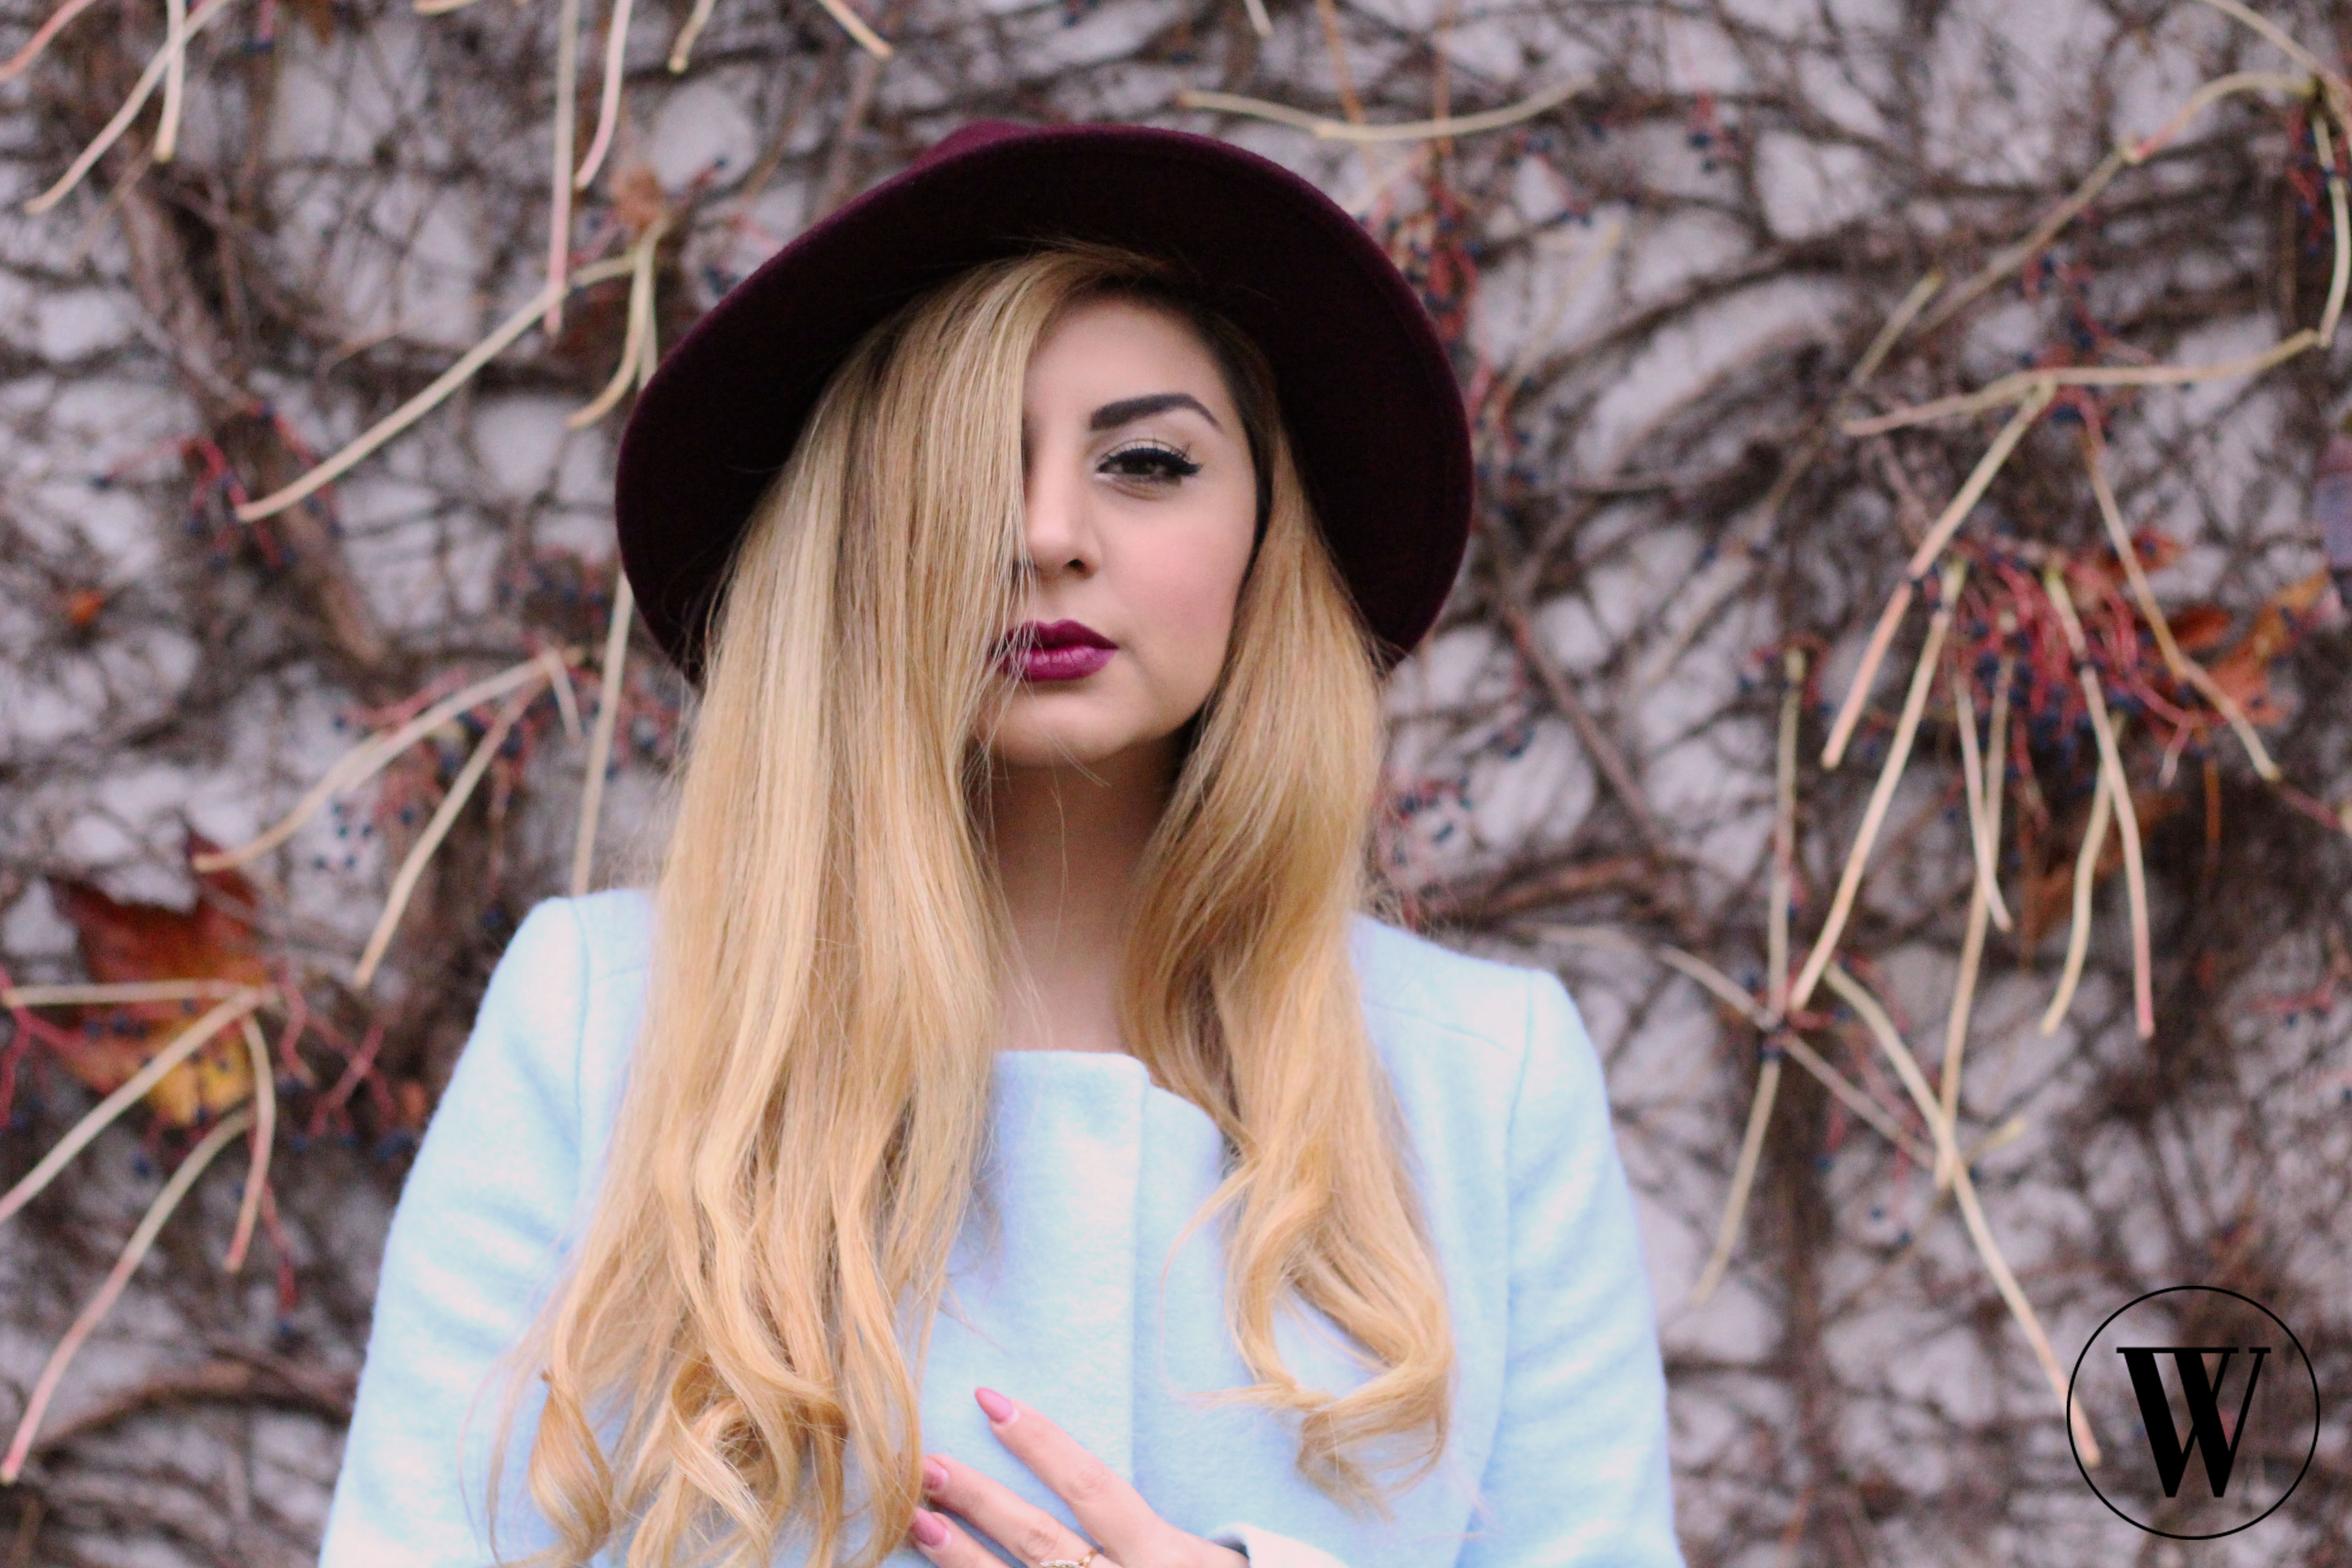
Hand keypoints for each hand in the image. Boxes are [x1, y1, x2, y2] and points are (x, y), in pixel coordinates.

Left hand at [909, 1387, 1249, 1567]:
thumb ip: (1144, 1533)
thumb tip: (1078, 1485)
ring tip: (918, 1523)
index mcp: (1161, 1558)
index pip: (1093, 1487)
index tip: (991, 1402)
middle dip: (981, 1501)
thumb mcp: (1201, 1562)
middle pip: (1041, 1540)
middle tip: (926, 1464)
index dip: (1042, 1442)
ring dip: (962, 1559)